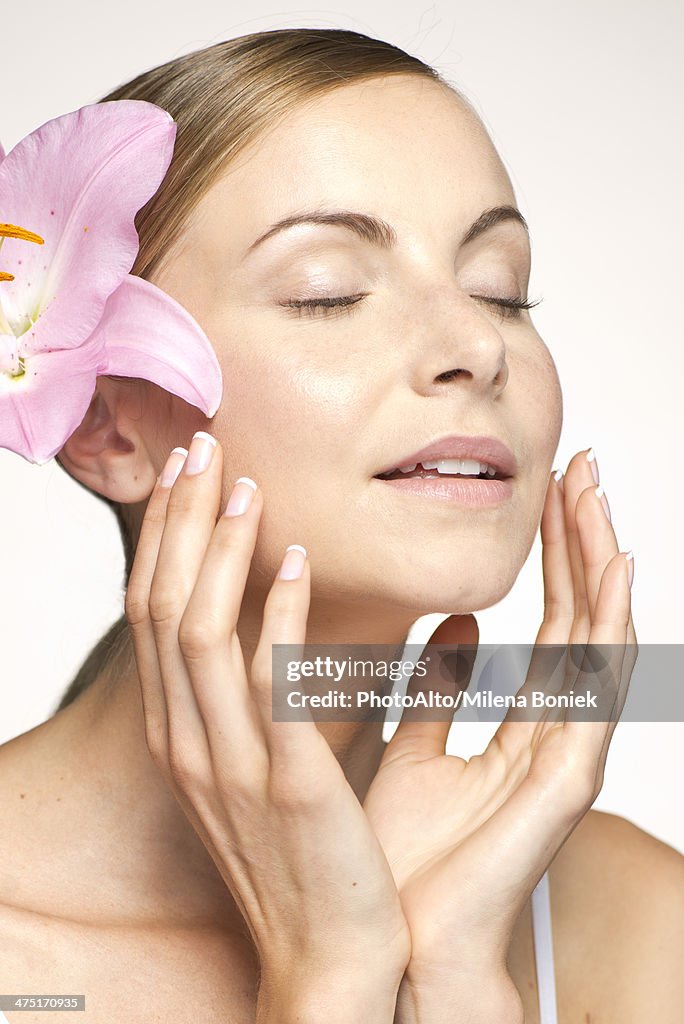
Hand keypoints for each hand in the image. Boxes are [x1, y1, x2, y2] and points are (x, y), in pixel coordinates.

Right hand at [124, 433, 409, 1021]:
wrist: (330, 958)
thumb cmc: (304, 854)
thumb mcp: (264, 763)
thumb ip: (267, 687)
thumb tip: (292, 605)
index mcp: (184, 734)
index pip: (156, 615)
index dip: (166, 539)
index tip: (188, 476)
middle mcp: (191, 742)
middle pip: (164, 607)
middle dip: (179, 521)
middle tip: (204, 447)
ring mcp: (232, 764)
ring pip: (202, 634)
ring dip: (218, 550)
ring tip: (246, 486)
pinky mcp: (291, 784)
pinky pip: (272, 684)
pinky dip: (280, 614)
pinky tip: (298, 561)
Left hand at [363, 448, 636, 1021]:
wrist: (392, 936)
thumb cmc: (402, 852)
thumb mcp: (414, 744)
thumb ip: (437, 688)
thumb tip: (456, 627)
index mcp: (521, 723)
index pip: (550, 620)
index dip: (552, 555)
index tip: (548, 490)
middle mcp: (554, 731)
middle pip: (580, 617)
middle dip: (581, 540)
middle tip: (580, 467)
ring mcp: (566, 753)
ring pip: (597, 639)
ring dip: (598, 564)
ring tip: (595, 494)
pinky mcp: (566, 780)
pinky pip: (597, 691)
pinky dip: (611, 629)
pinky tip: (615, 573)